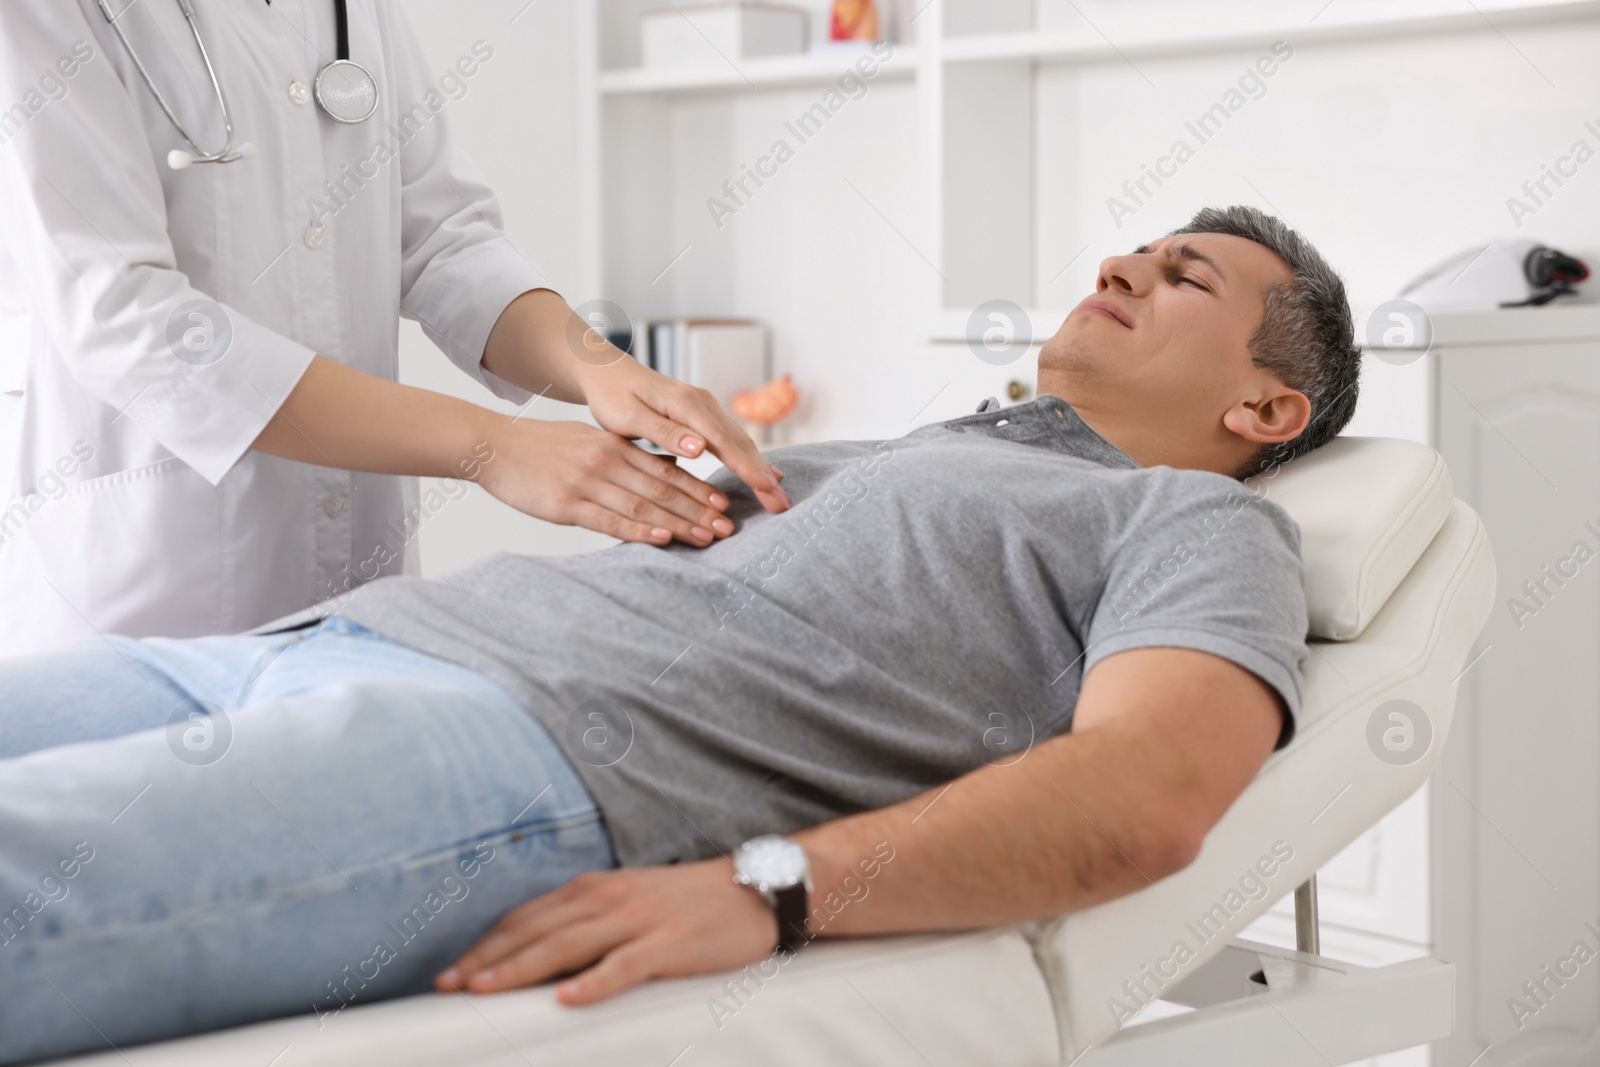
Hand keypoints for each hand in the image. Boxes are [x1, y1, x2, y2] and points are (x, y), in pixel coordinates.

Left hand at [435, 860, 778, 1004]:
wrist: (753, 889)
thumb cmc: (685, 904)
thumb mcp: (628, 902)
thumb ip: (587, 922)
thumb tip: (539, 958)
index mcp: (594, 889)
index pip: (526, 918)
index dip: (486, 945)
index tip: (452, 974)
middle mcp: (608, 899)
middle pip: (536, 931)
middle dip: (488, 960)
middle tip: (450, 987)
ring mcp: (638, 920)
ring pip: (569, 945)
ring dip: (522, 968)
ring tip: (486, 990)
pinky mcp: (669, 943)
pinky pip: (625, 965)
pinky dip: (594, 981)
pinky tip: (568, 998)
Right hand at [476, 417, 739, 547]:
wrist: (493, 446)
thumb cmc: (542, 447)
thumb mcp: (590, 441)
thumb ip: (627, 454)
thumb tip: (667, 466)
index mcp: (615, 446)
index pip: (666, 470)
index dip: (698, 488)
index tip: (724, 503)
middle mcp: (606, 461)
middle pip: (662, 489)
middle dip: (699, 510)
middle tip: (728, 527)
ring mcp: (586, 483)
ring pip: (643, 505)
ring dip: (679, 523)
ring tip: (706, 538)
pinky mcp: (565, 505)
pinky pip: (609, 520)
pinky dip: (638, 530)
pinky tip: (662, 538)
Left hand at [576, 355, 790, 514]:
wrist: (607, 371)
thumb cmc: (612, 396)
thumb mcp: (630, 416)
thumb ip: (665, 432)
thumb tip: (700, 448)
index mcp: (687, 404)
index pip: (724, 441)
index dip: (747, 467)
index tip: (766, 489)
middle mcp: (703, 403)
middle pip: (740, 443)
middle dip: (763, 474)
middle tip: (783, 505)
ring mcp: (705, 408)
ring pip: (740, 441)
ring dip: (761, 469)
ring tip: (779, 497)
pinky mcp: (702, 415)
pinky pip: (731, 440)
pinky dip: (749, 459)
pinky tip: (762, 475)